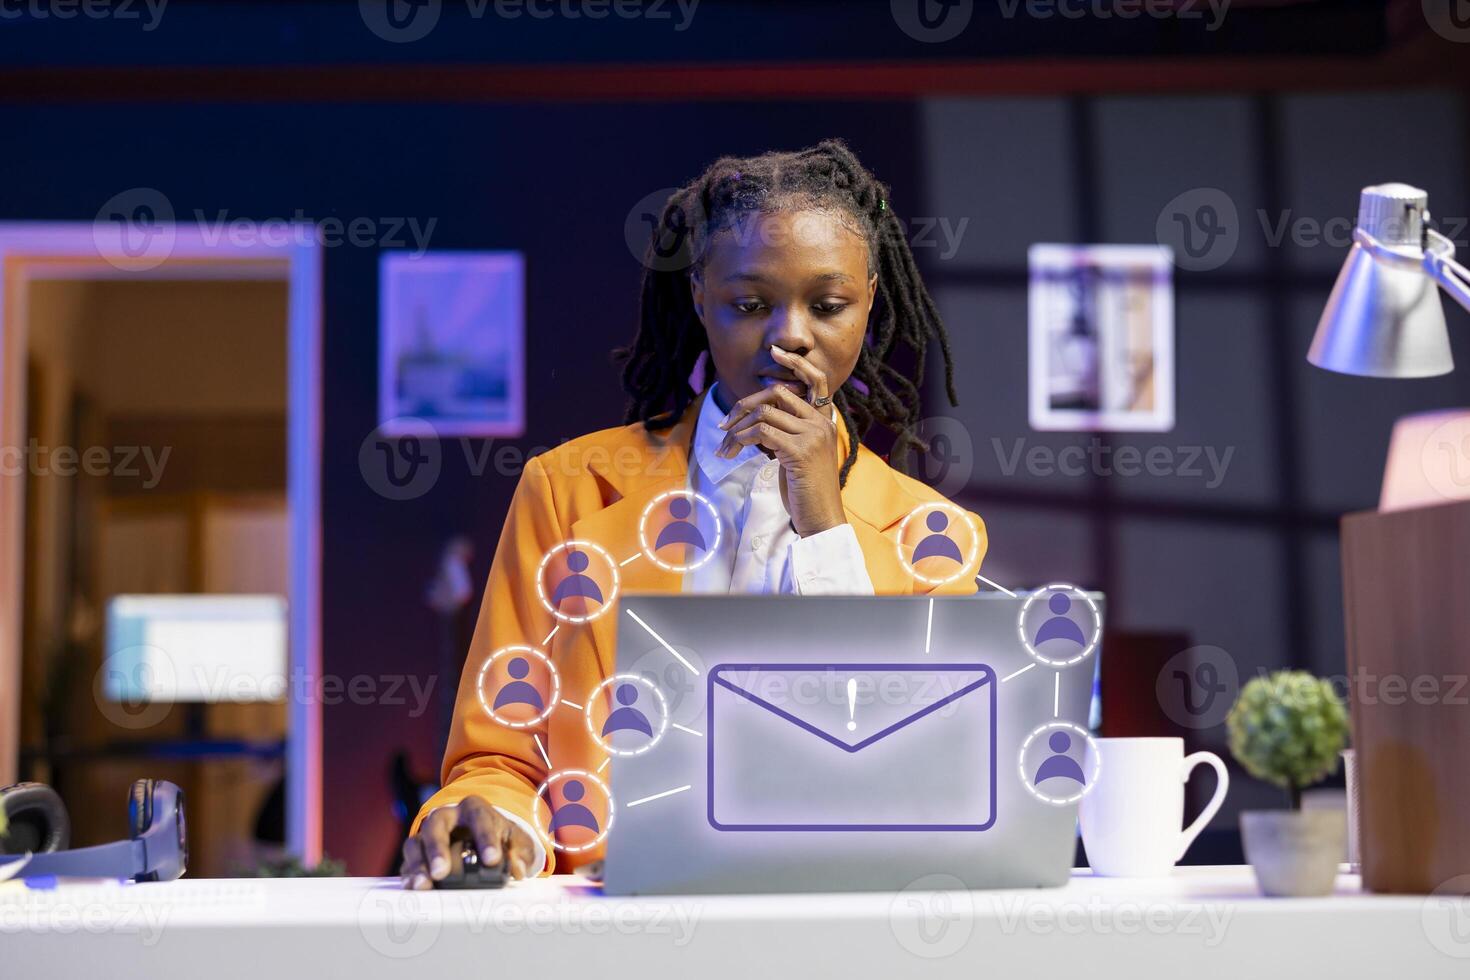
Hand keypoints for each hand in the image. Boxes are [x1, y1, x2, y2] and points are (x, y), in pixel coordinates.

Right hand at [400, 797, 538, 888]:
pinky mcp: (416, 855)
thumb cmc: (499, 839)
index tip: (492, 860)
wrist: (481, 841)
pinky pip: (407, 862)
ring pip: (416, 843)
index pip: (479, 817)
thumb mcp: (516, 842)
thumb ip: (521, 852)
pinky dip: (409, 876)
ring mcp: (427, 836)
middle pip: (436, 824)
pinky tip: (413, 889)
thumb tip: (518, 867)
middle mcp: (447, 818)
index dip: (485, 837)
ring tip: (424, 885)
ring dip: (418, 865)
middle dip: (438, 848)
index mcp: (474, 809)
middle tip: (442, 872)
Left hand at [716, 346, 845, 536]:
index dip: (795, 363)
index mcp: (825, 421)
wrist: (821, 518)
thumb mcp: (797, 456)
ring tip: (724, 447)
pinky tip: (732, 452)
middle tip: (724, 424)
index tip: (775, 352)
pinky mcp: (800, 450)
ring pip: (764, 412)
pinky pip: (761, 431)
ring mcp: (813, 435)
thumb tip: (756, 420)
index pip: (815, 380)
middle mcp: (822, 423)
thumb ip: (785, 434)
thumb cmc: (806, 491)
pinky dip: (741, 439)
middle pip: (777, 393)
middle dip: (744, 405)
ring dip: (736, 429)